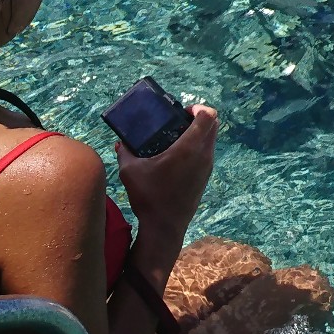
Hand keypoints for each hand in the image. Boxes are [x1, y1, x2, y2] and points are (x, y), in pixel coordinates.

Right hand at [116, 103, 216, 256]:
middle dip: (200, 117)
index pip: (208, 116)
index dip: (198, 107)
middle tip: (179, 120)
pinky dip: (199, 145)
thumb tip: (120, 142)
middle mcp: (203, 154)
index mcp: (189, 147)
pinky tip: (179, 153)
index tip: (183, 110)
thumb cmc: (148, 196)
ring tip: (177, 135)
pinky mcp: (206, 176)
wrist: (165, 226)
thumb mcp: (130, 172)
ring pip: (212, 139)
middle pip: (214, 124)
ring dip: (200, 132)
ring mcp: (207, 165)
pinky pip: (208, 152)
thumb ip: (125, 153)